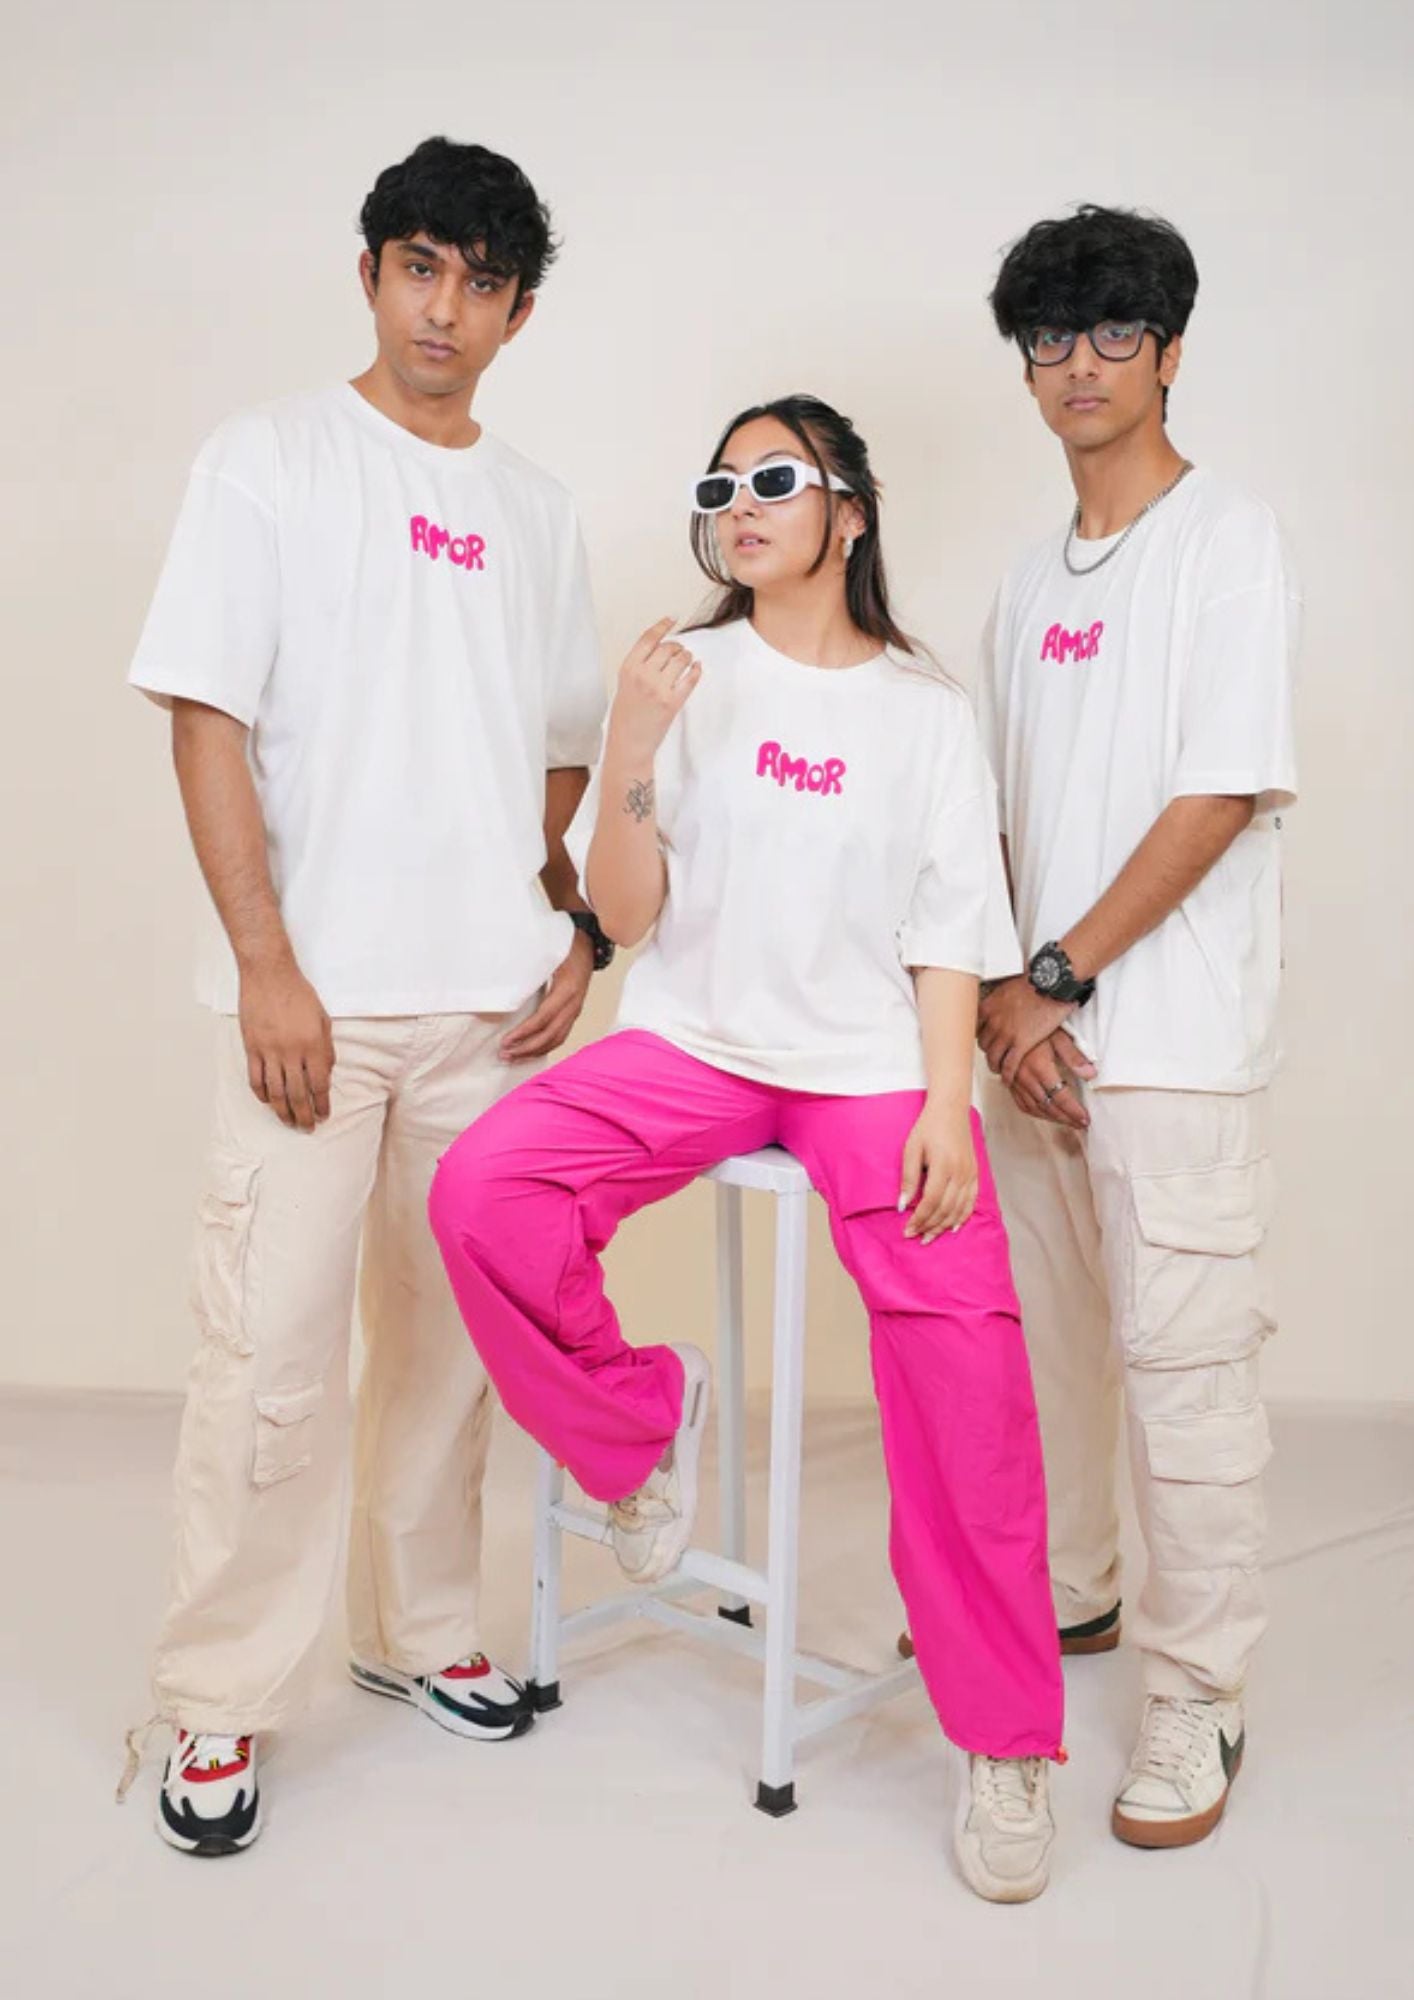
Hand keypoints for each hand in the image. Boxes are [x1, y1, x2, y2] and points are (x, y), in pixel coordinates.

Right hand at [239, 959, 333, 1131]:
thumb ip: (325, 1048)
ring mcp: (269, 1051)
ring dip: (283, 1111)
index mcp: (313, 1045)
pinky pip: (255, 1079)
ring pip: (276, 1091)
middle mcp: (291, 1052)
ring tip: (289, 1122)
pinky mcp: (251, 1047)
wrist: (269, 975)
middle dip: (304, 1115)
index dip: (322, 1104)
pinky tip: (268, 1102)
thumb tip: (325, 1073)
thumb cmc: (299, 994)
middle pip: (298, 1094)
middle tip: (307, 1128)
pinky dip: (262, 1094)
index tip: (324, 1115)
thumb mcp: (323, 1019)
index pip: (319, 1084)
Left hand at [500, 929, 593, 1062]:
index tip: (506, 1041)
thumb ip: (530, 964)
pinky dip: (544, 1048)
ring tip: (513, 1057)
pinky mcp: (573, 1013)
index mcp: (567, 989)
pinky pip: (560, 1036)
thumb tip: (502, 974)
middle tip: (504, 1054)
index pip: (543, 1018)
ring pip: (556, 1039)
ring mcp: (575, 1010)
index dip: (524, 1032)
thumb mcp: (548, 951)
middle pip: (550, 1035)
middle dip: (526, 1048)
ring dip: (534, 1052)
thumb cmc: (566, 945)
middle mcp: (573, 1004)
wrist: (588, 946)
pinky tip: (529, 1052)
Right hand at [606, 617, 702, 762]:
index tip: (672, 618)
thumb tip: (661, 649)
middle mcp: (643, 675)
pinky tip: (696, 668)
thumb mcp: (624, 685)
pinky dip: (695, 670)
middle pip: (667, 647)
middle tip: (679, 651)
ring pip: (681, 659)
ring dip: (687, 657)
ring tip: (686, 660)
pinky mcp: (673, 702)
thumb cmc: (625, 717)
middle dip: (677, 646)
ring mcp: (658, 688)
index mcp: (628, 668)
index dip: (662, 626)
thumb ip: (640, 666)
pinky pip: (690, 678)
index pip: (648, 638)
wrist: (629, 743)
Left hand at [898, 1102, 978, 1242]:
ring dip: (944, 1226)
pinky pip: (971, 1201)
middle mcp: (960, 1173)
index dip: (919, 1219)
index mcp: (943, 1166)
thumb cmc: (928, 1128)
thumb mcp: (911, 1149)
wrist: (951, 1111)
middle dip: (930, 1226)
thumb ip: (908, 1178)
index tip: (908, 1230)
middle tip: (916, 1237)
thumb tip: (902, 1205)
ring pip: (959, 1209)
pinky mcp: (975, 1174)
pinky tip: (953, 1227)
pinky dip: (962, 1216)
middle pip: (945, 1209)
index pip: (931, 1202)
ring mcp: (970, 1174)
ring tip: (930, 1236)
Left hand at [978, 975, 1073, 1084]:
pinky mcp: (1021, 1043)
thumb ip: (1003, 998)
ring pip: (993, 1056)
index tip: (985, 1039)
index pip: (976, 1027)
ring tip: (998, 1068)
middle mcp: (993, 1021)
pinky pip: (1009, 1065)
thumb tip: (1005, 998)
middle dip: (988, 1050)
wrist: (1051, 982)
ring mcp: (1006, 1034)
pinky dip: (1007, 1074)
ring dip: (995, 1065)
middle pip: (983, 1043)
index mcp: (989, 1006)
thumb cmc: (1036, 980)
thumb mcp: (1009, 986)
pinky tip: (1008, 1079)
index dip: (981, 1035)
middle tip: (993, 1053)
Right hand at [1009, 1030, 1095, 1128]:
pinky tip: (1045, 1114)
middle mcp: (1025, 1077)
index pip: (1060, 1096)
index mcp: (1039, 1067)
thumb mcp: (1058, 1035)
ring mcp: (1015, 1080)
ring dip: (1052, 1118)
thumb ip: (1074, 1057)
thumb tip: (1091, 1075)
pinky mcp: (1009, 1080)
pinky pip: (1021, 1103)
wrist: (1010, 1017)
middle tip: (1080, 1124)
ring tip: (1067, 1121)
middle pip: (1048, 1106)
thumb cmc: (1036, 1023)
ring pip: (1034, 1107)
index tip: (1085, 1119)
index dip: (1073, 1110)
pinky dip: (1035, 1112)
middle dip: (1066, 1118)